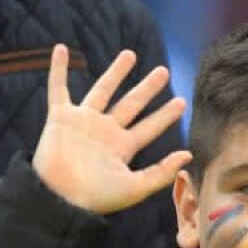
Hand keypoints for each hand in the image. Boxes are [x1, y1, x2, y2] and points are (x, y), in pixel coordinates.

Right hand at [32, 44, 190, 213]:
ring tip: (130, 54)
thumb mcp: (135, 187)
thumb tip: (189, 154)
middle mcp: (105, 132)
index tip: (182, 101)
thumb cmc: (96, 198)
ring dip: (116, 73)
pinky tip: (60, 49)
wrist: (60, 199)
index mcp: (122, 147)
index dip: (165, 115)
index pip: (149, 127)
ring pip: (102, 91)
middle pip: (131, 104)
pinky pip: (58, 88)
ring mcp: (83, 123)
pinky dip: (58, 68)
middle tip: (164, 71)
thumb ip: (162, 172)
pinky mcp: (60, 118)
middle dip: (147, 88)